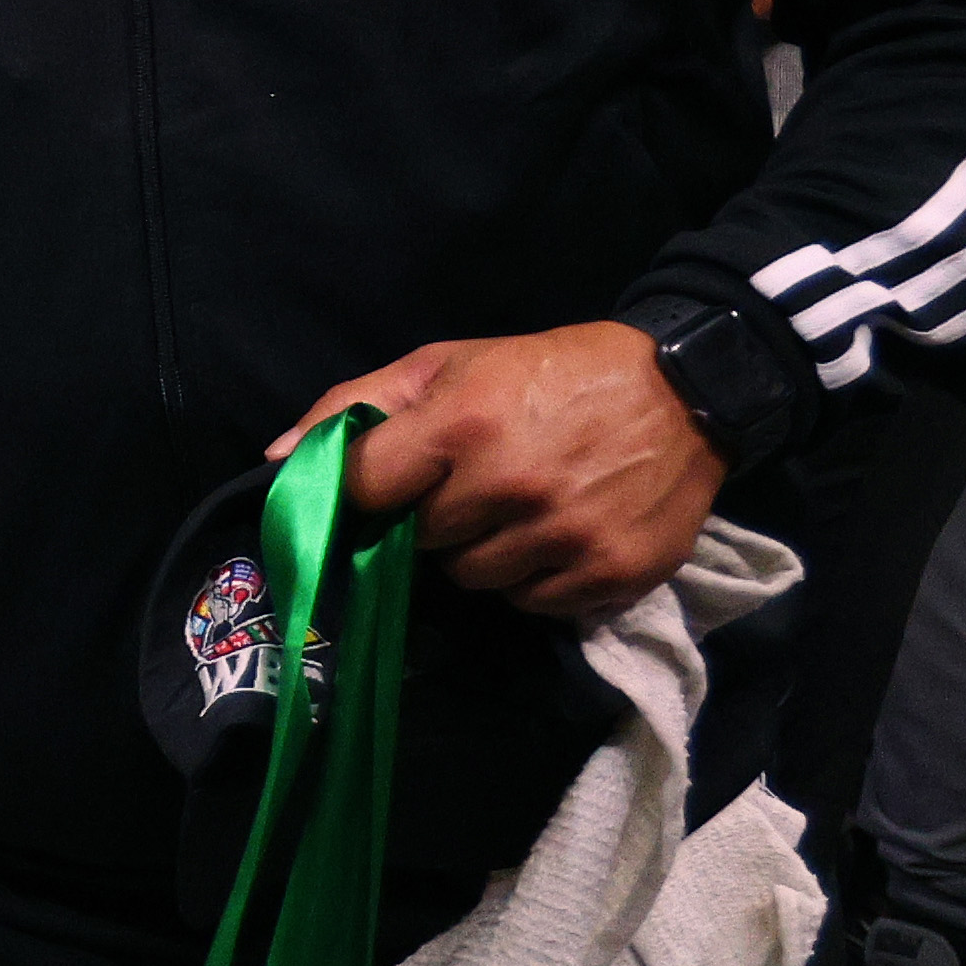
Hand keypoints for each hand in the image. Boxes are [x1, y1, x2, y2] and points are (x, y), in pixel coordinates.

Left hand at [273, 322, 724, 624]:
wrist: (685, 390)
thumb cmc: (549, 372)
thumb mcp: (450, 363)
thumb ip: (359, 405)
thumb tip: (280, 458)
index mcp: (462, 426)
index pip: (365, 490)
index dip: (364, 493)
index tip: (379, 489)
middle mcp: (511, 486)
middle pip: (420, 541)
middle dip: (434, 517)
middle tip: (472, 484)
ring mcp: (564, 536)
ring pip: (473, 579)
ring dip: (482, 551)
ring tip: (518, 507)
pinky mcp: (610, 574)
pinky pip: (531, 603)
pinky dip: (534, 577)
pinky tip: (556, 533)